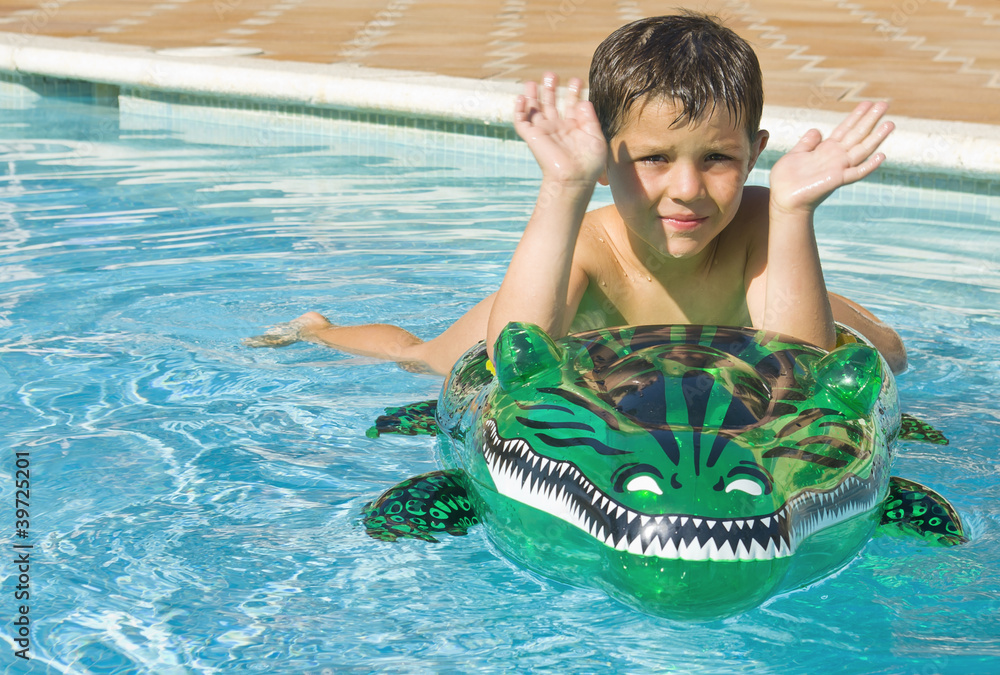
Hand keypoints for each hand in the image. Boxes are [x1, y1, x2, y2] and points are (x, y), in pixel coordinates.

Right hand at [514, 72, 606, 185]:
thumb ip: (590, 118)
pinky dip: (518, 110)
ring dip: (533, 95)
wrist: (575, 178)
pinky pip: (521, 122)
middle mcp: (558, 128)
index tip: (576, 80)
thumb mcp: (596, 138)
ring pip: (534, 109)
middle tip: (551, 74)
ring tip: (532, 81)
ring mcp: (544, 132)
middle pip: (551, 103)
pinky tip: (522, 97)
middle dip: (550, 88)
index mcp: (574, 128)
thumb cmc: (589, 163)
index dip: (573, 91)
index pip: (571, 104)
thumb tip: (583, 101)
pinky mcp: (532, 137)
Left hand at [769, 101, 893, 213]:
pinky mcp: (837, 180)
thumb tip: (817, 130)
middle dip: (870, 119)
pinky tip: (881, 156)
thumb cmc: (786, 180)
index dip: (856, 116)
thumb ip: (807, 143)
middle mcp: (836, 157)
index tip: (867, 103)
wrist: (782, 199)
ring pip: (862, 150)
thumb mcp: (795, 155)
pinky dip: (869, 166)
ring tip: (890, 124)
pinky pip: (857, 173)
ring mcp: (838, 168)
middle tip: (884, 104)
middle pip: (857, 135)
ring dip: (876, 138)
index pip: (845, 129)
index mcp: (826, 150)